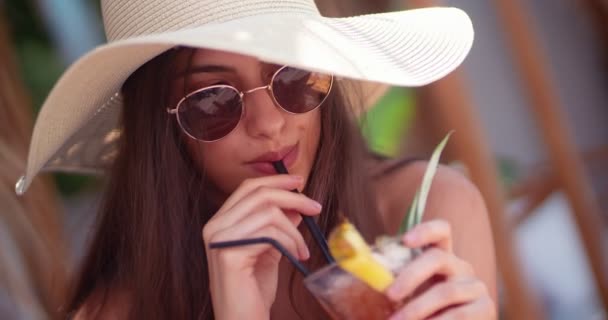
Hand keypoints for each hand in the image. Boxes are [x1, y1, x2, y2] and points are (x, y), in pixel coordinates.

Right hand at [202, 174, 321, 319]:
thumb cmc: (254, 290)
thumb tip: (296, 206)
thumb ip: (278, 226)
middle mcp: (214, 227)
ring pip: (269, 213)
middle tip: (315, 207)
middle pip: (259, 194)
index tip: (299, 182)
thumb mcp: (270, 250)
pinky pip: (271, 234)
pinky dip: (290, 243)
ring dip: (295, 230)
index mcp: (221, 223)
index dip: (275, 180)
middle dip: (293, 197)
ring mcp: (220, 239)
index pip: (248, 188)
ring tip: (303, 250)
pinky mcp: (230, 253)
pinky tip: (296, 257)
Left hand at [386, 220, 495, 319]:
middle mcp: (460, 267)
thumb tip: (363, 273)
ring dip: (416, 309)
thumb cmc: (425, 313)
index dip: (425, 231)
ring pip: (445, 292)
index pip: (441, 231)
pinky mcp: (486, 308)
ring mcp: (475, 286)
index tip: (406, 240)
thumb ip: (394, 285)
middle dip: (410, 275)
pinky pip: (459, 314)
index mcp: (441, 257)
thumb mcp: (409, 296)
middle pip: (437, 258)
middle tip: (389, 294)